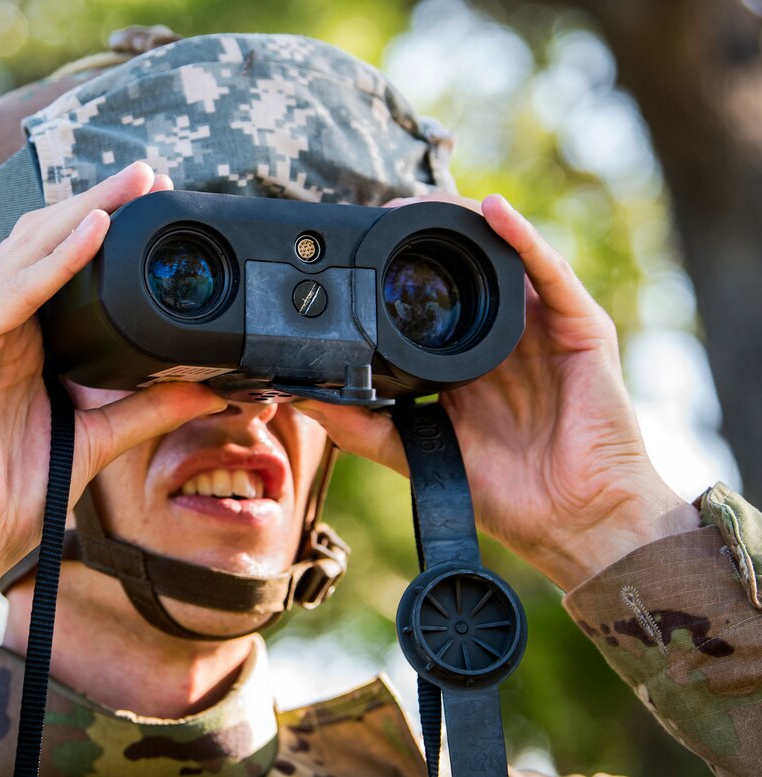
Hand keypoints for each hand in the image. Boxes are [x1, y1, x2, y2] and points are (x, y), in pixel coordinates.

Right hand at [0, 163, 225, 595]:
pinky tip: (96, 229)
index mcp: (21, 345)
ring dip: (83, 213)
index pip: (59, 268)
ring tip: (131, 184)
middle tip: (149, 175)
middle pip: (44, 244)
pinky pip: (15, 292)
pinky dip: (58, 259)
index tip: (153, 207)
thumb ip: (145, 411)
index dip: (101, 231)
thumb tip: (206, 391)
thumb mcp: (94, 440)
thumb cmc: (10, 496)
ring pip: (28, 252)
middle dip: (96, 205)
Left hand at [295, 194, 696, 589]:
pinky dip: (523, 237)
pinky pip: (550, 272)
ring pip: (506, 252)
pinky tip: (492, 212)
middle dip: (427, 230)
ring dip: (467, 219)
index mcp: (467, 356)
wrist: (572, 521)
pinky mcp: (579, 327)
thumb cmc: (504, 492)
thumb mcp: (414, 451)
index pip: (434, 294)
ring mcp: (543, 326)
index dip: (400, 264)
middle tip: (381, 213)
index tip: (356, 244)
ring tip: (423, 201)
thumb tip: (304, 398)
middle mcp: (505, 333)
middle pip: (468, 262)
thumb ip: (361, 426)